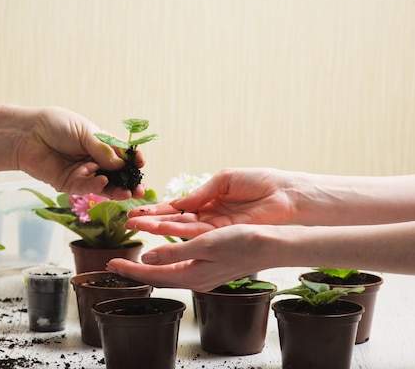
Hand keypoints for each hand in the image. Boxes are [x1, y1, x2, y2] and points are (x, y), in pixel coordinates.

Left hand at [19, 106, 144, 199]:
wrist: (26, 134)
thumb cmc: (55, 125)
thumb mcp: (85, 131)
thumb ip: (103, 149)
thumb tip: (122, 165)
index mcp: (101, 144)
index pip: (123, 155)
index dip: (134, 160)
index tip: (141, 163)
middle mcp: (95, 160)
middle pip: (118, 174)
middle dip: (130, 182)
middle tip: (140, 189)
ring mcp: (83, 173)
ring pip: (106, 185)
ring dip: (117, 190)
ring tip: (127, 192)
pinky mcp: (70, 184)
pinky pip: (87, 188)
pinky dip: (96, 187)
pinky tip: (102, 182)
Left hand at [107, 224, 271, 291]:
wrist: (270, 246)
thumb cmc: (241, 242)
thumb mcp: (204, 244)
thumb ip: (174, 253)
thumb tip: (147, 257)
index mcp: (192, 275)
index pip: (152, 273)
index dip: (130, 269)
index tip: (112, 263)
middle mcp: (196, 280)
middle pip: (157, 277)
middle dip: (134, 271)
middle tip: (114, 264)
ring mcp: (204, 276)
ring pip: (168, 274)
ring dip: (148, 267)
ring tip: (133, 261)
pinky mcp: (210, 270)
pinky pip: (179, 269)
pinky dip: (165, 263)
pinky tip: (163, 257)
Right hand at [125, 167, 294, 237]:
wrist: (285, 194)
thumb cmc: (260, 182)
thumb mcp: (224, 179)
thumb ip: (200, 193)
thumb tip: (178, 202)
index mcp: (208, 200)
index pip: (177, 206)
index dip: (157, 209)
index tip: (138, 210)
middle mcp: (208, 215)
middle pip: (174, 220)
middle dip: (151, 221)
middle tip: (129, 222)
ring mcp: (215, 226)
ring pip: (181, 229)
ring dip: (158, 227)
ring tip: (138, 226)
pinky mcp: (224, 233)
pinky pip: (196, 232)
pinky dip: (178, 231)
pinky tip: (161, 229)